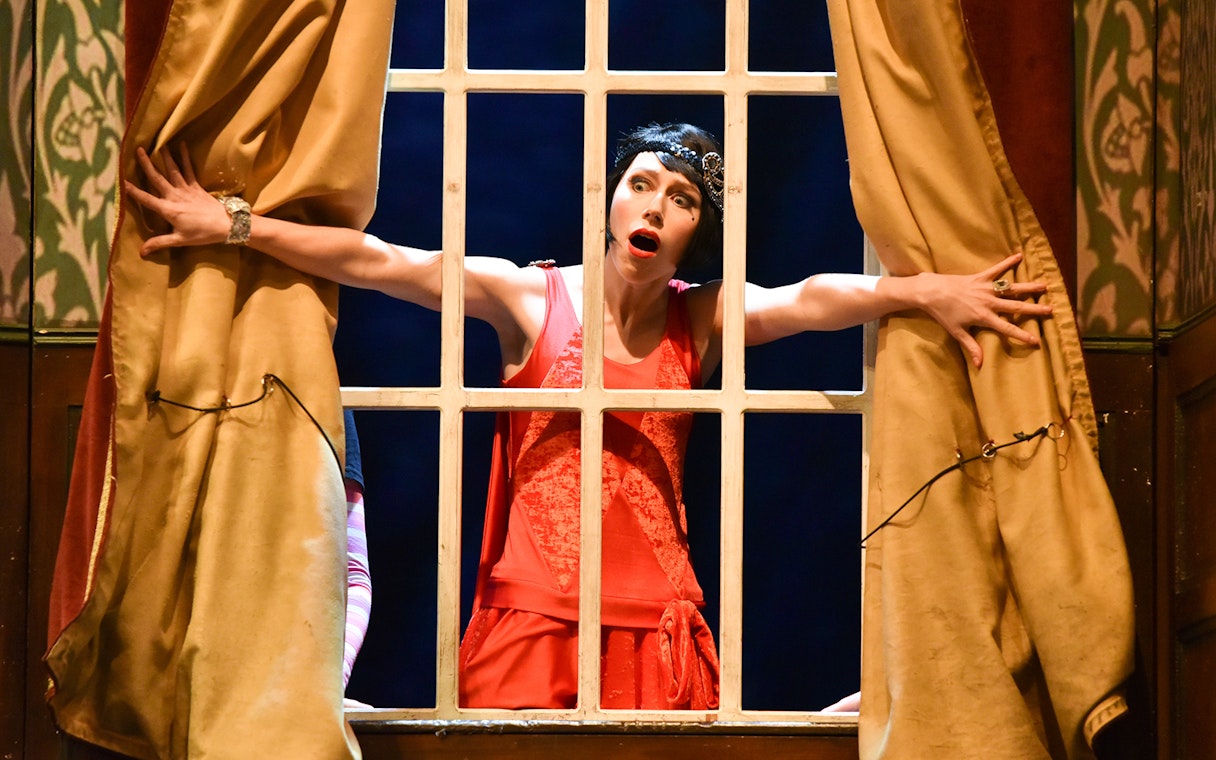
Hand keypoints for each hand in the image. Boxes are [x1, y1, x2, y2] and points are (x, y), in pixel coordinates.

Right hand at [124, 145, 231, 255]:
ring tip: (158, 143)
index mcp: (168, 209)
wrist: (226, 225)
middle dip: (147, 164)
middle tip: (137, 149)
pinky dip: (186, 157)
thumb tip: (141, 252)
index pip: (146, 199)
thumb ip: (159, 243)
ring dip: (165, 156)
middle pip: (157, 178)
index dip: (132, 190)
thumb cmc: (202, 234)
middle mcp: (175, 196)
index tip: (120, 180)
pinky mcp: (196, 186)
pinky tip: (182, 145)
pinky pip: (189, 169)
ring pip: (173, 170)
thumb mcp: (180, 240)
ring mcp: (186, 189)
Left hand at [914, 252, 1052, 368]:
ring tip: (1044, 285)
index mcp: (984, 317)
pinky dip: (1007, 262)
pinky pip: (996, 269)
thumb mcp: (957, 332)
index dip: (1022, 335)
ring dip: (1028, 286)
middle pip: (1016, 306)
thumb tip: (979, 365)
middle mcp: (989, 302)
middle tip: (1051, 310)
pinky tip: (1019, 255)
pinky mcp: (980, 277)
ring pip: (1011, 288)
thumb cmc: (943, 314)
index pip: (1007, 328)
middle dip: (1034, 309)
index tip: (1036, 340)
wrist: (932, 292)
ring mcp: (986, 289)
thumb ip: (971, 347)